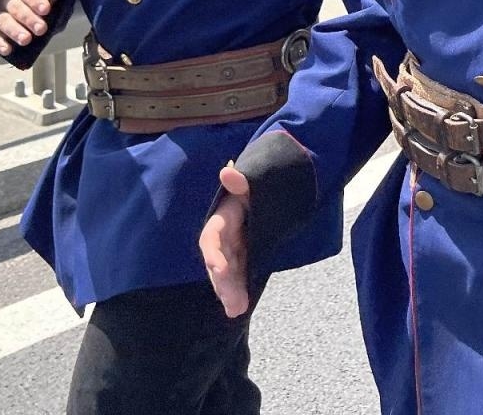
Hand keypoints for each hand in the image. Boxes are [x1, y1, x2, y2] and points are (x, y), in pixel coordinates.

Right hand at [0, 0, 70, 57]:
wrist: (34, 8)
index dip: (35, 0)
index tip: (46, 9)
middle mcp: (9, 1)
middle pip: (15, 7)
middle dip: (28, 18)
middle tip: (41, 29)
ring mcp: (1, 16)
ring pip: (4, 22)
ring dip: (14, 31)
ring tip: (26, 40)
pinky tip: (7, 50)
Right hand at [200, 165, 251, 317]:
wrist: (270, 193)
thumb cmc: (258, 186)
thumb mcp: (253, 181)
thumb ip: (242, 181)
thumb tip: (228, 172)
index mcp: (223, 218)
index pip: (211, 237)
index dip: (213, 253)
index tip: (219, 268)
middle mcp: (224, 237)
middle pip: (218, 263)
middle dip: (223, 283)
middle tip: (233, 303)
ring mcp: (233, 249)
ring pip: (227, 274)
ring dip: (229, 293)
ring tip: (236, 310)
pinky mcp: (244, 258)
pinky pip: (238, 276)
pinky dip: (238, 291)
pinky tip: (239, 308)